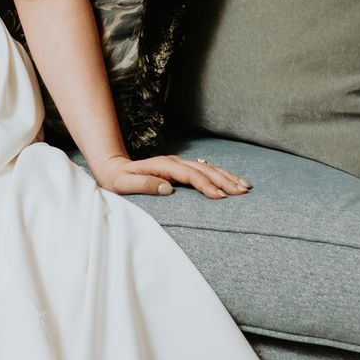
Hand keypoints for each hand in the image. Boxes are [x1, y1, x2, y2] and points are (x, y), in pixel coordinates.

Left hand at [93, 153, 248, 200]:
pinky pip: (205, 171)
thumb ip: (145, 185)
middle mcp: (174, 162)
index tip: (220, 196)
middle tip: (242, 192)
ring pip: (209, 168)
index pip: (190, 175)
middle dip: (225, 180)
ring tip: (245, 186)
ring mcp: (179, 164)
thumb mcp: (125, 184)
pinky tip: (233, 181)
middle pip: (205, 169)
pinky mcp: (182, 169)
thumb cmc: (118, 180)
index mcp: (163, 165)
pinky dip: (221, 175)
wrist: (114, 169)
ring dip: (227, 176)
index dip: (206, 185)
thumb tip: (168, 189)